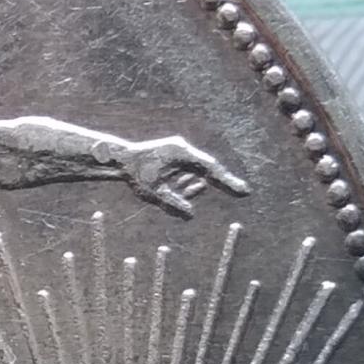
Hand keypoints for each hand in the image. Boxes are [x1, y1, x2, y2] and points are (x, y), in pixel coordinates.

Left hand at [122, 135, 249, 217]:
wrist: (120, 159)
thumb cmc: (135, 175)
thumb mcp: (152, 192)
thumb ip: (172, 203)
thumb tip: (190, 215)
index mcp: (181, 153)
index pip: (210, 168)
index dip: (227, 181)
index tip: (243, 191)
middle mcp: (183, 149)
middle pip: (205, 170)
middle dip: (203, 185)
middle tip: (212, 192)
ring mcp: (180, 150)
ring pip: (194, 172)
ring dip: (185, 185)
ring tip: (163, 185)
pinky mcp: (175, 154)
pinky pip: (186, 170)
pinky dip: (180, 181)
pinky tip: (165, 182)